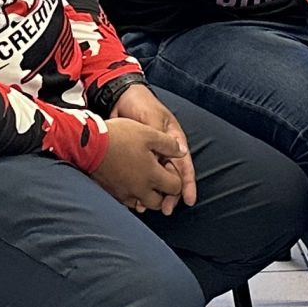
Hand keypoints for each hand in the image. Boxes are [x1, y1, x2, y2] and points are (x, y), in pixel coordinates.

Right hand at [88, 117, 186, 214]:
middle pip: (159, 202)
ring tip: (145, 183)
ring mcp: (125, 193)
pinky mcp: (112, 193)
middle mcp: (140, 190)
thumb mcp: (149, 133)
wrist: (89, 144)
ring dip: (147, 197)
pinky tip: (130, 184)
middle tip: (159, 180)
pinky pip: (127, 201)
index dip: (176, 179)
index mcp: (153, 176)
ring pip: (142, 204)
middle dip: (163, 194)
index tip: (169, 168)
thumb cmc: (120, 136)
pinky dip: (132, 196)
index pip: (174, 187)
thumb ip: (169, 144)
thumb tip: (182, 152)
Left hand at [110, 81, 195, 209]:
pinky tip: (134, 199)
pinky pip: (140, 176)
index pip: (184, 165)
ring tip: (148, 208)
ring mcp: (150, 154)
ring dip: (154, 194)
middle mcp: (164, 150)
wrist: (119, 97)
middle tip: (166, 209)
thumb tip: (177, 153)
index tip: (188, 199)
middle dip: (171, 194)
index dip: (187, 184)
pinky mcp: (136, 157)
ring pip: (156, 179)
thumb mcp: (152, 118)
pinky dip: (139, 187)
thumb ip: (162, 136)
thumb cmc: (140, 103)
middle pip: (171, 177)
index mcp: (174, 140)